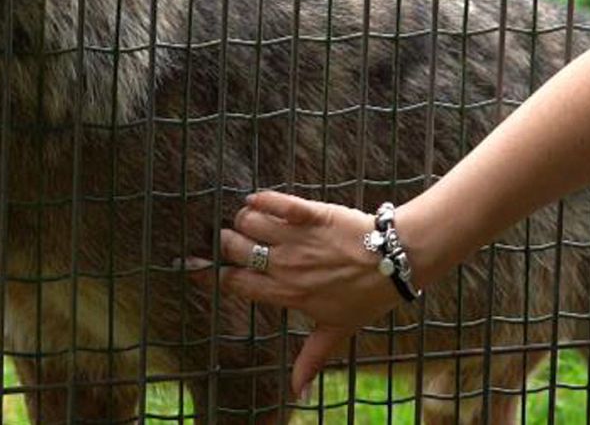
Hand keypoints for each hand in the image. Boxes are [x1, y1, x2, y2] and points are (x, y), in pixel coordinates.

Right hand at [181, 190, 401, 395]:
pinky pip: (275, 202)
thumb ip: (311, 357)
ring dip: (244, 219)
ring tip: (249, 220)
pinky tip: (257, 199)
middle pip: (236, 248)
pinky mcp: (311, 213)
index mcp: (287, 294)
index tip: (194, 266)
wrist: (395, 261)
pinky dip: (261, 198)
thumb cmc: (367, 296)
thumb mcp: (337, 330)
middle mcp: (285, 265)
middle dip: (228, 242)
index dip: (212, 274)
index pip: (236, 283)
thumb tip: (296, 392)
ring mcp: (297, 238)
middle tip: (233, 239)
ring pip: (249, 221)